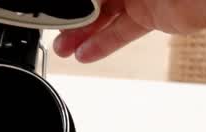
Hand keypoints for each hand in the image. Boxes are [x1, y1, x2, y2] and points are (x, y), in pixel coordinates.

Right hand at [54, 0, 205, 62]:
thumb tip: (83, 2)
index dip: (69, 0)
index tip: (54, 9)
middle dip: (71, 15)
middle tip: (54, 30)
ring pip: (103, 14)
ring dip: (82, 32)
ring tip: (63, 48)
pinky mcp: (151, 15)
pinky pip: (121, 30)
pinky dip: (103, 43)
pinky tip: (84, 54)